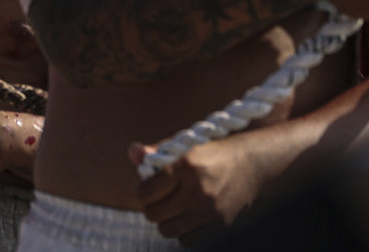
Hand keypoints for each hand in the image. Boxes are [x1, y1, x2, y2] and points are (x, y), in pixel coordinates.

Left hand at [130, 137, 266, 246]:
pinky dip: (183, 232)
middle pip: (153, 213)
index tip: (146, 188)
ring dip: (165, 221)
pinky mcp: (221, 226)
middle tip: (159, 199)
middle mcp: (197, 190)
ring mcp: (210, 211)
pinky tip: (188, 218)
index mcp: (186, 165)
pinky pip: (187, 240)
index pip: (146, 190)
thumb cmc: (212, 154)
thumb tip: (133, 152)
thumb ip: (157, 152)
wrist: (255, 165)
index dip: (142, 190)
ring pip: (167, 230)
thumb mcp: (185, 147)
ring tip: (171, 210)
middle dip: (152, 206)